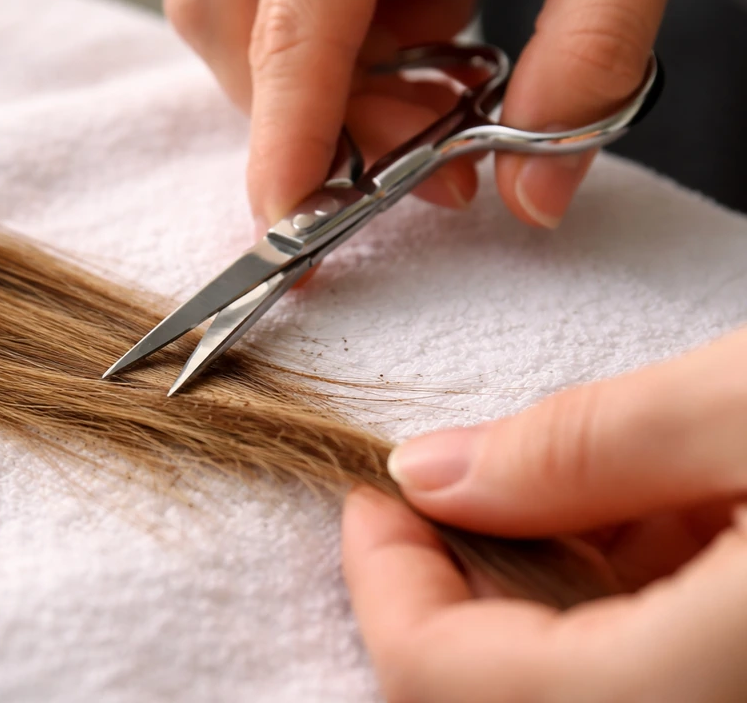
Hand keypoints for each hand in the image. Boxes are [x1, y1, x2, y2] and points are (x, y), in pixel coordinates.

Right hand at [164, 0, 690, 234]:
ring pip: (254, 4)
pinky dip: (364, 26)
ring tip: (452, 70)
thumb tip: (533, 190)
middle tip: (420, 150)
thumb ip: (590, 48)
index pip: (292, 14)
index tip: (287, 218)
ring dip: (347, 70)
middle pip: (229, 9)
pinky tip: (438, 8)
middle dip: (312, 106)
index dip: (284, 130)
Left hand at [342, 325, 746, 701]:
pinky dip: (627, 594)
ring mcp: (735, 702)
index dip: (382, 580)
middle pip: (499, 685)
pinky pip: (652, 666)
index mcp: (688, 688)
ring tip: (591, 480)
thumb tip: (430, 472)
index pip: (441, 678)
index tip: (376, 495)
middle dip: (463, 577)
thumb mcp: (746, 411)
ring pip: (575, 676)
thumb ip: (576, 450)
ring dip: (550, 579)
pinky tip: (661, 514)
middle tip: (468, 480)